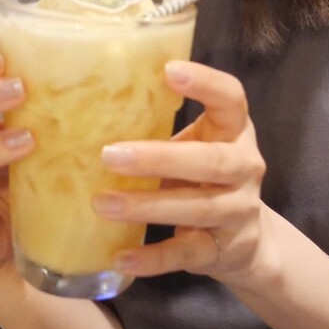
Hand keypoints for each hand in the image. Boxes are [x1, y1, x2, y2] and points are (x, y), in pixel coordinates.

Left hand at [94, 61, 268, 283]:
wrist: (245, 242)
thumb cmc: (201, 176)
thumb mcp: (192, 144)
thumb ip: (157, 126)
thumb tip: (82, 101)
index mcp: (234, 130)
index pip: (232, 99)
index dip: (205, 83)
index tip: (168, 71)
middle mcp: (245, 167)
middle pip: (211, 161)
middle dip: (159, 158)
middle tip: (108, 155)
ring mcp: (239, 210)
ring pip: (197, 208)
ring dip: (147, 207)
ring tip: (101, 204)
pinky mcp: (224, 249)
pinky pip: (187, 253)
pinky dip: (154, 258)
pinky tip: (121, 257)